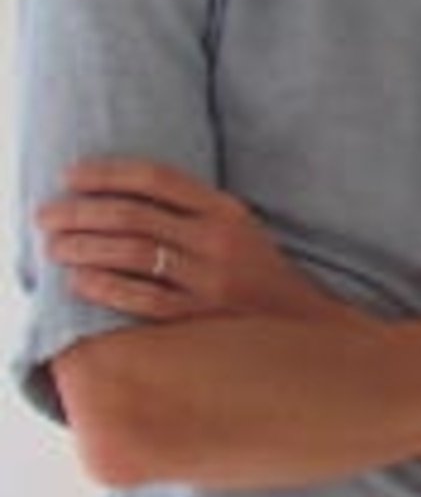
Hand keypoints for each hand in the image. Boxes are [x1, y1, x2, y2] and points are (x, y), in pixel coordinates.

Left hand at [40, 157, 337, 323]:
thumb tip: (112, 195)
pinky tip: (77, 281)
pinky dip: (103, 287)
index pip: (155, 178)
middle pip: (133, 216)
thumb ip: (188, 210)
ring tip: (53, 247)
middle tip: (45, 216)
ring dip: (82, 248)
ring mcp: (210, 280)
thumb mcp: (235, 227)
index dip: (106, 173)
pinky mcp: (201, 316)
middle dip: (78, 213)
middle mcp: (219, 240)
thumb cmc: (253, 270)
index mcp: (226, 210)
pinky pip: (141, 298)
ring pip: (131, 254)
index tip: (69, 177)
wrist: (300, 323)